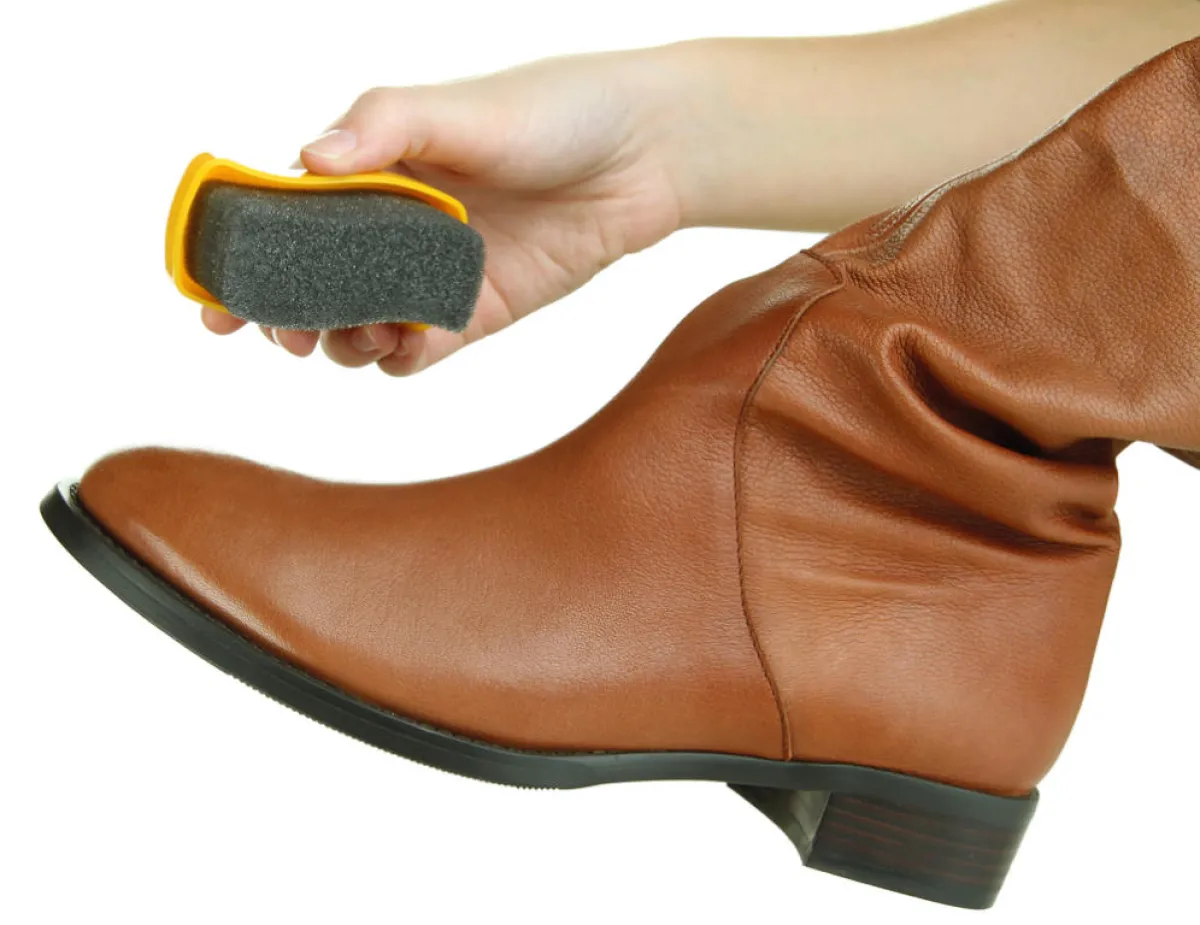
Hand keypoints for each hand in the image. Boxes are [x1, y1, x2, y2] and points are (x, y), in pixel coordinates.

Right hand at [202, 49, 686, 374]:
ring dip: (344, 341)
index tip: (213, 300)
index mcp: (371, 169)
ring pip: (360, 325)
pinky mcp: (478, 309)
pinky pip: (422, 348)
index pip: (284, 220)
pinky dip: (403, 356)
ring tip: (357, 335)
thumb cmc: (551, 111)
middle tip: (288, 334)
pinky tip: (406, 347)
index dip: (243, 262)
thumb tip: (305, 158)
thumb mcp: (460, 109)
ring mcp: (433, 272)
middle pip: (312, 286)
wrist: (644, 154)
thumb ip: (382, 126)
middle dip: (287, 316)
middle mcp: (394, 224)